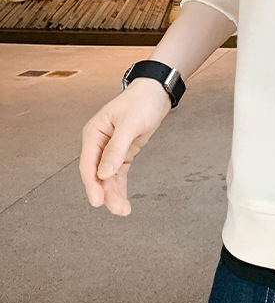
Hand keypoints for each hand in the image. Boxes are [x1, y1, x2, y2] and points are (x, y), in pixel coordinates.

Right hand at [79, 77, 172, 215]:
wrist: (157, 91)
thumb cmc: (142, 100)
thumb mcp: (130, 123)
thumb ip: (116, 148)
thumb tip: (104, 172)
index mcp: (94, 133)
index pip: (88, 163)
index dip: (92, 184)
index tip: (98, 201)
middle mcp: (99, 142)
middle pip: (98, 174)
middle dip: (105, 192)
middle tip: (115, 209)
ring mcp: (111, 148)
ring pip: (109, 177)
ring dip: (114, 193)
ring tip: (122, 210)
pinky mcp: (123, 152)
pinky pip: (119, 173)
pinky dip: (120, 186)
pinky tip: (123, 201)